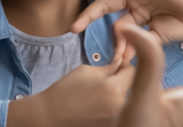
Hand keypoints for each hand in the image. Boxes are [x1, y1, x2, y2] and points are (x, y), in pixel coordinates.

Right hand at [9, 56, 134, 126]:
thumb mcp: (87, 71)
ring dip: (120, 93)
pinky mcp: (110, 125)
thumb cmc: (66, 90)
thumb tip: (122, 62)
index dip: (124, 65)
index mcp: (115, 89)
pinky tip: (100, 104)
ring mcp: (116, 118)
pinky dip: (114, 106)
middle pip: (133, 87)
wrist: (50, 116)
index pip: (132, 71)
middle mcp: (120, 106)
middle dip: (123, 79)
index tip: (115, 64)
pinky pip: (120, 111)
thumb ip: (109, 67)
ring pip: (128, 100)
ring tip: (103, 92)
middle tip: (109, 78)